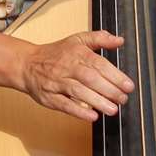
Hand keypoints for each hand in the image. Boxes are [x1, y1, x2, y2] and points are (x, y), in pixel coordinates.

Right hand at [16, 30, 134, 122]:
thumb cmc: (55, 54)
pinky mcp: (49, 97)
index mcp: (76, 53)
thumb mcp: (77, 40)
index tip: (128, 86)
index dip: (115, 76)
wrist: (27, 64)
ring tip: (112, 109)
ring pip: (78, 91)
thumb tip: (119, 40)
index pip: (99, 64)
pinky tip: (92, 116)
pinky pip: (64, 104)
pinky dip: (79, 111)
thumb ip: (100, 38)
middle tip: (123, 99)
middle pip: (90, 78)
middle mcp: (67, 66)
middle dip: (109, 90)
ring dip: (97, 102)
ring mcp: (57, 82)